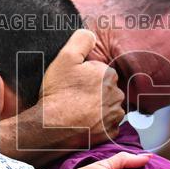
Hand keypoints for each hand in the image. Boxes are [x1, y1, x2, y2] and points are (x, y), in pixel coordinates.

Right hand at [39, 29, 124, 148]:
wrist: (52, 126)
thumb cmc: (59, 93)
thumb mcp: (65, 57)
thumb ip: (81, 40)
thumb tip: (92, 35)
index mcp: (109, 75)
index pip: (100, 72)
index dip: (84, 76)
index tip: (72, 83)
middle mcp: (117, 95)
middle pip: (105, 90)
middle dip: (93, 92)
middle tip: (72, 97)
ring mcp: (114, 116)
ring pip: (107, 108)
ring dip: (96, 109)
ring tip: (76, 111)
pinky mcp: (110, 133)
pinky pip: (106, 126)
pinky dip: (97, 125)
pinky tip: (82, 123)